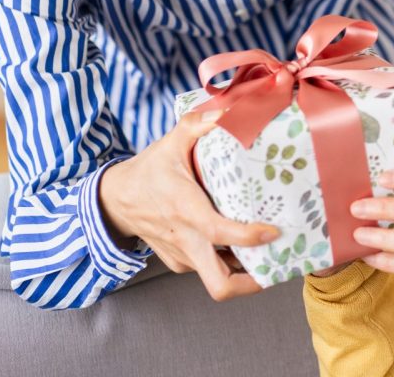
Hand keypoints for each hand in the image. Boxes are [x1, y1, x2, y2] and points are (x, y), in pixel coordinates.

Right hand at [99, 109, 279, 300]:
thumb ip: (200, 123)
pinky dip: (230, 262)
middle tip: (280, 263)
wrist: (113, 200)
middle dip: (252, 283)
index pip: (220, 233)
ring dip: (246, 270)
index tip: (274, 231)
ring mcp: (183, 256)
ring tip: (273, 252)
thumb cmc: (148, 170)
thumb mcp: (172, 141)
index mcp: (186, 211)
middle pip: (220, 285)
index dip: (250, 238)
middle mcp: (186, 241)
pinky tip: (246, 244)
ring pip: (219, 278)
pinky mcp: (180, 263)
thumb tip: (231, 108)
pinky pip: (211, 268)